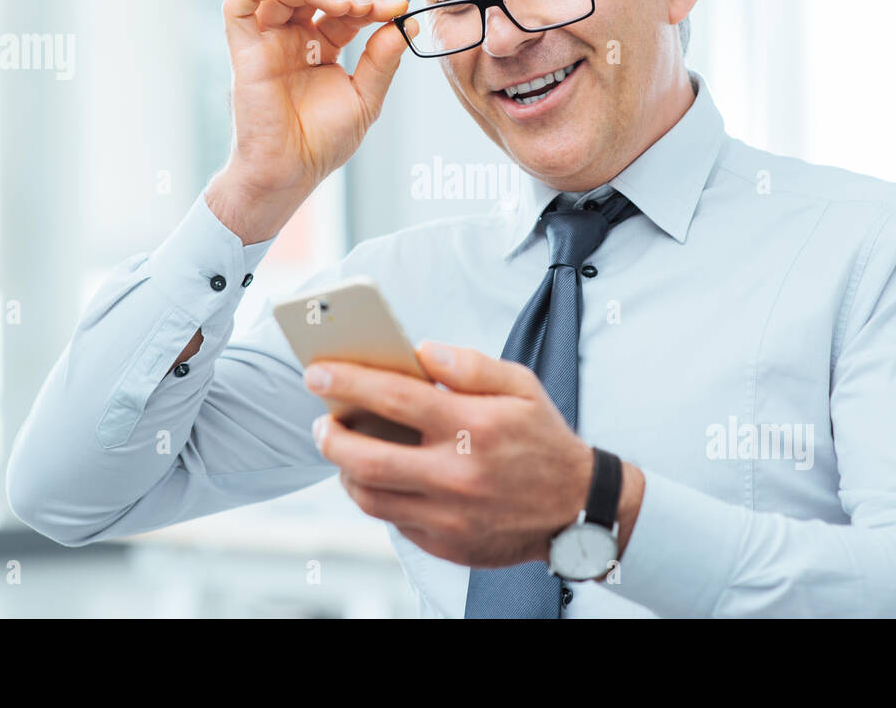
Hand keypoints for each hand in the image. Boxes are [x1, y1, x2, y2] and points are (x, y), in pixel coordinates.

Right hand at [207, 0, 417, 243]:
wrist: (290, 173)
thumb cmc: (322, 143)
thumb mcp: (365, 98)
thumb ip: (383, 61)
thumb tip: (407, 23)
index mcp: (321, 47)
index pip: (345, 7)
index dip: (371, 1)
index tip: (397, 7)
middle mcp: (293, 39)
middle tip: (367, 6)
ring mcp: (268, 42)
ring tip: (345, 5)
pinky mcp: (244, 51)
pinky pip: (237, 6)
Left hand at [304, 341, 635, 568]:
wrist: (578, 509)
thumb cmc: (543, 440)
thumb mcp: (521, 387)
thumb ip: (469, 365)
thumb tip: (421, 351)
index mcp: (474, 426)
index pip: (395, 398)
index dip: (348, 382)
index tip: (317, 373)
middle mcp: (457, 474)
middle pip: (366, 457)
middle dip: (329, 436)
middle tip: (321, 421)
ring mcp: (449, 515)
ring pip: (369, 496)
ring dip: (345, 470)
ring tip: (343, 449)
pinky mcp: (446, 544)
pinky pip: (392, 520)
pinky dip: (377, 495)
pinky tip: (378, 476)